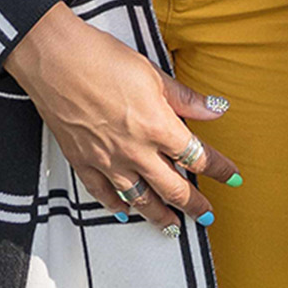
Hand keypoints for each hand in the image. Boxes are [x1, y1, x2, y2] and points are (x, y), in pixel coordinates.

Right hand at [2, 4, 238, 232]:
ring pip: (139, 199)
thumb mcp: (154, 75)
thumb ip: (186, 99)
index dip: (217, 168)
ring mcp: (107, 160)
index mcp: (158, 126)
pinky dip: (117, 207)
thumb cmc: (104, 60)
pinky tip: (126, 213)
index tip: (231, 176)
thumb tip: (216, 109)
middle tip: (206, 215)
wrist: (56, 62)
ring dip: (158, 215)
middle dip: (193, 204)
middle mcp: (135, 150)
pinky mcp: (82, 163)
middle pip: (172, 187)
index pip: (197, 156)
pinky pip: (103, 195)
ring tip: (171, 227)